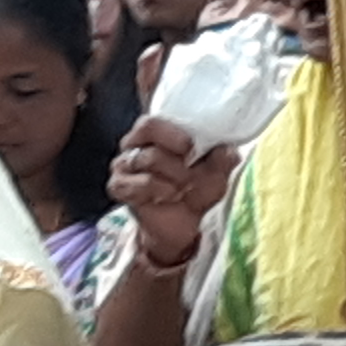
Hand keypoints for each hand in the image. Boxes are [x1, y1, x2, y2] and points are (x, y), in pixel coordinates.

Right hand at [114, 117, 231, 272]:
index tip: (192, 148)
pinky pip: (139, 185)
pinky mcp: (119, 187)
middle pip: (149, 137)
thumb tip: (227, 149)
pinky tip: (169, 196)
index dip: (173, 133)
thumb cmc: (196, 189)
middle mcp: (134, 144)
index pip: (151, 122)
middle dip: (178, 160)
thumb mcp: (217, 174)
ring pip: (148, 160)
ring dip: (175, 177)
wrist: (181, 223)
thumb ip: (224, 159)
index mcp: (155, 133)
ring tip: (184, 188)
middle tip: (191, 174)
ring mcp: (123, 165)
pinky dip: (161, 191)